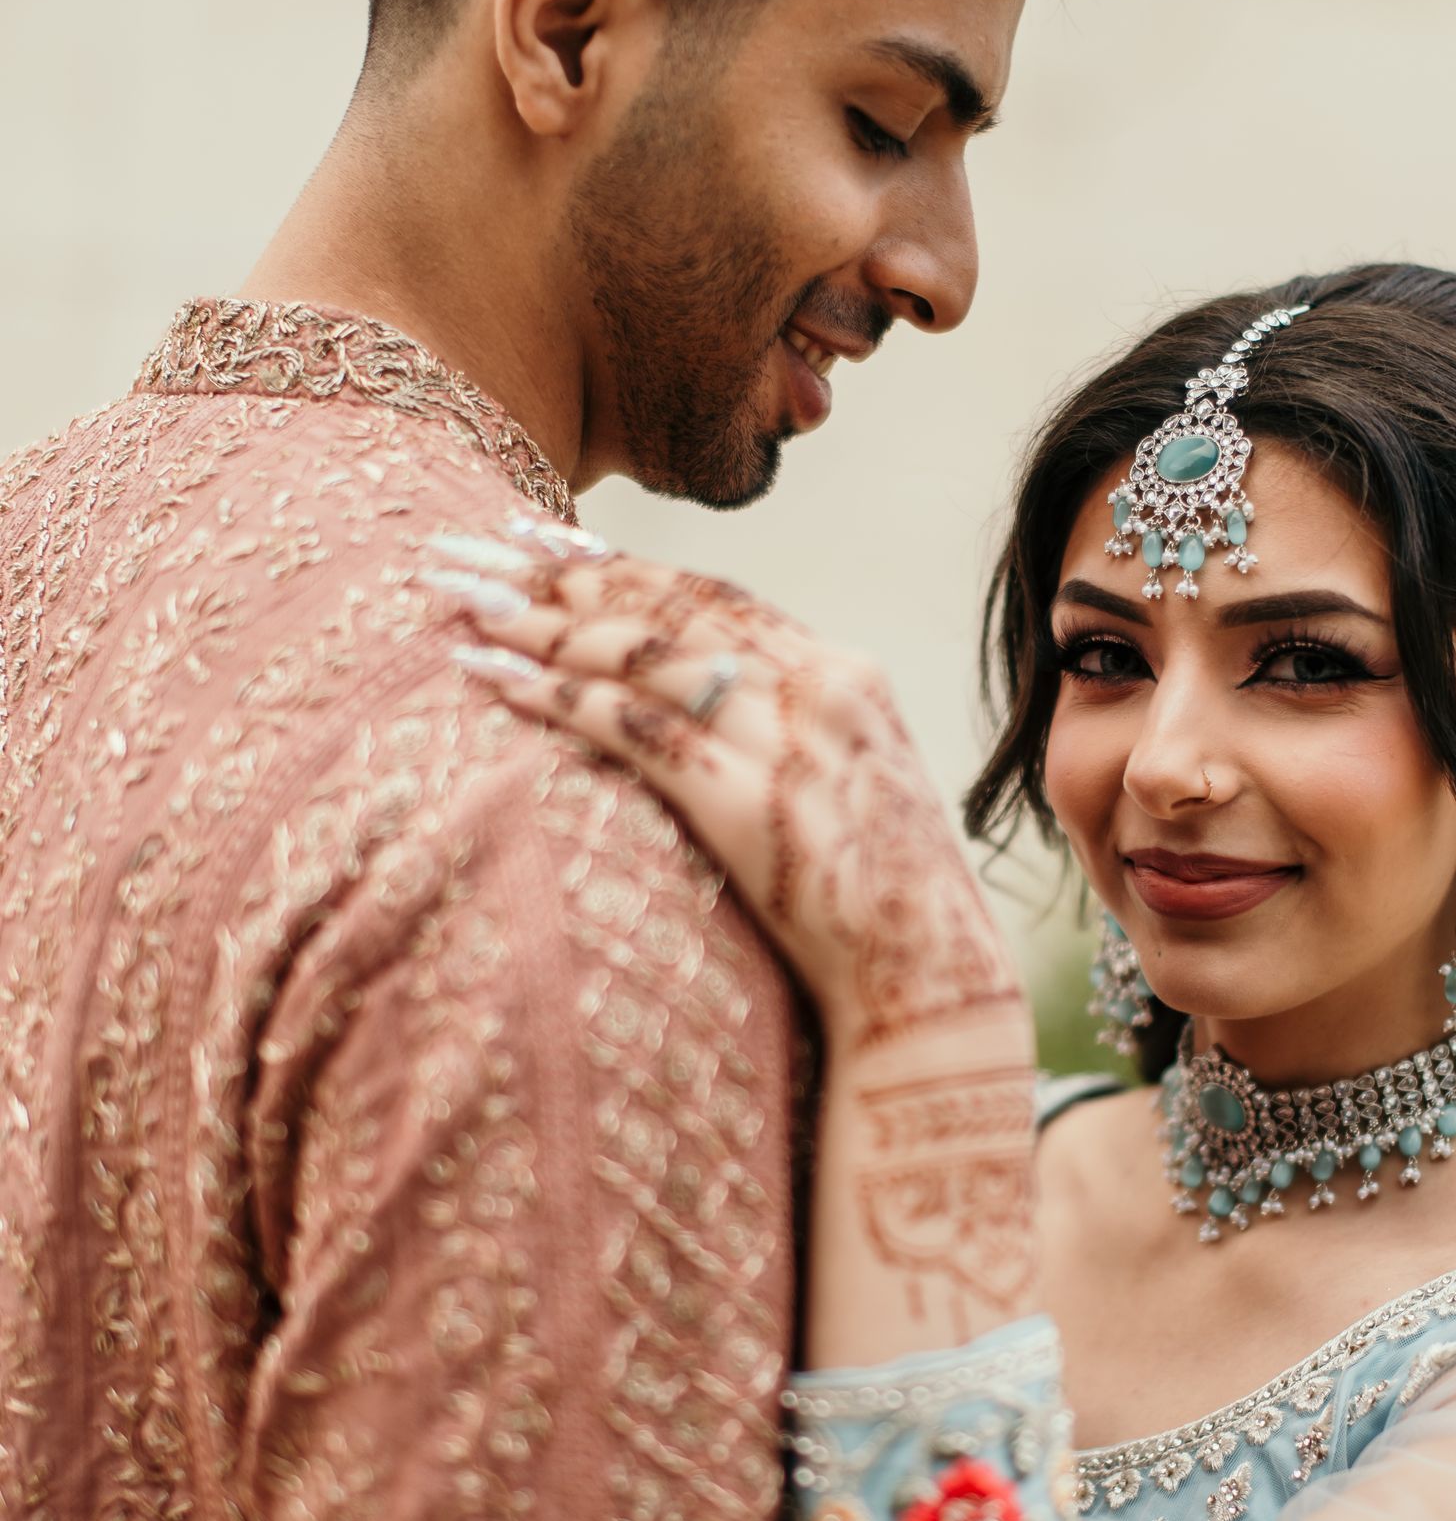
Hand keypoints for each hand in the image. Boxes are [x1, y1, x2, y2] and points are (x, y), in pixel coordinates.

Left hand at [438, 535, 1027, 1055]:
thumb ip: (788, 731)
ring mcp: (786, 744)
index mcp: (844, 673)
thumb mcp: (845, 786)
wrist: (930, 980)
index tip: (539, 540)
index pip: (711, 595)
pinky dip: (557, 697)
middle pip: (663, 609)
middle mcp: (818, 688)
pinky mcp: (749, 805)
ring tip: (460, 604)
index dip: (617, 567)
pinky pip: (635, 731)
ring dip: (539, 625)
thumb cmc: (879, 901)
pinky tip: (492, 677)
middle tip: (467, 553)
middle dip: (557, 577)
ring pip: (641, 656)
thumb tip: (707, 705)